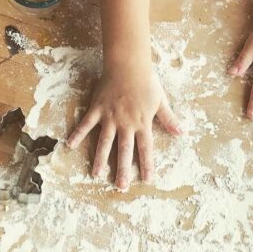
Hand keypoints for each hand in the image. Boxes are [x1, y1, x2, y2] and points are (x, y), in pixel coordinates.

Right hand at [66, 61, 182, 188]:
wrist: (128, 64)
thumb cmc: (146, 81)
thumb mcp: (161, 101)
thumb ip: (169, 119)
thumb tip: (182, 133)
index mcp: (142, 123)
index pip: (145, 148)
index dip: (146, 164)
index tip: (146, 179)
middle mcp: (125, 123)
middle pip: (123, 151)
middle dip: (122, 170)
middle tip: (120, 187)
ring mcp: (109, 117)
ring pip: (104, 142)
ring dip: (100, 159)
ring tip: (96, 175)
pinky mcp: (97, 109)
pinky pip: (86, 124)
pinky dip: (78, 134)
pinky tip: (70, 145)